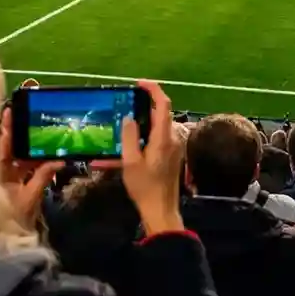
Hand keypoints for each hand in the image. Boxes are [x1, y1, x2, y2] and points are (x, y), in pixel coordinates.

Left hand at [0, 107, 64, 226]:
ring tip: (36, 128)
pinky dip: (30, 160)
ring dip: (26, 146)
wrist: (7, 242)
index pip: (2, 145)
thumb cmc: (13, 219)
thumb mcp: (30, 198)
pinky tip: (40, 152)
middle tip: (27, 113)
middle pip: (8, 148)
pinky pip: (21, 169)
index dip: (6, 128)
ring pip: (16, 158)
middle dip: (18, 132)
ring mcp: (5, 180)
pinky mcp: (13, 188)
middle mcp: (0, 173)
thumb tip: (58, 159)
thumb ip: (42, 177)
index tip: (9, 109)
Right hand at [119, 80, 185, 234]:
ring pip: (157, 128)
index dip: (153, 89)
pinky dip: (143, 139)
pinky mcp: (170, 157)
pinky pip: (157, 141)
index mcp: (164, 137)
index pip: (163, 104)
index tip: (138, 84)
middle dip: (143, 107)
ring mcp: (173, 148)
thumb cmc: (145, 187)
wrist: (161, 211)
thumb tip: (128, 117)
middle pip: (160, 114)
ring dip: (141, 125)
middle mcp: (172, 139)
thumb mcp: (130, 162)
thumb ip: (129, 137)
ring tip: (121, 127)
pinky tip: (126, 149)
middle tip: (123, 106)